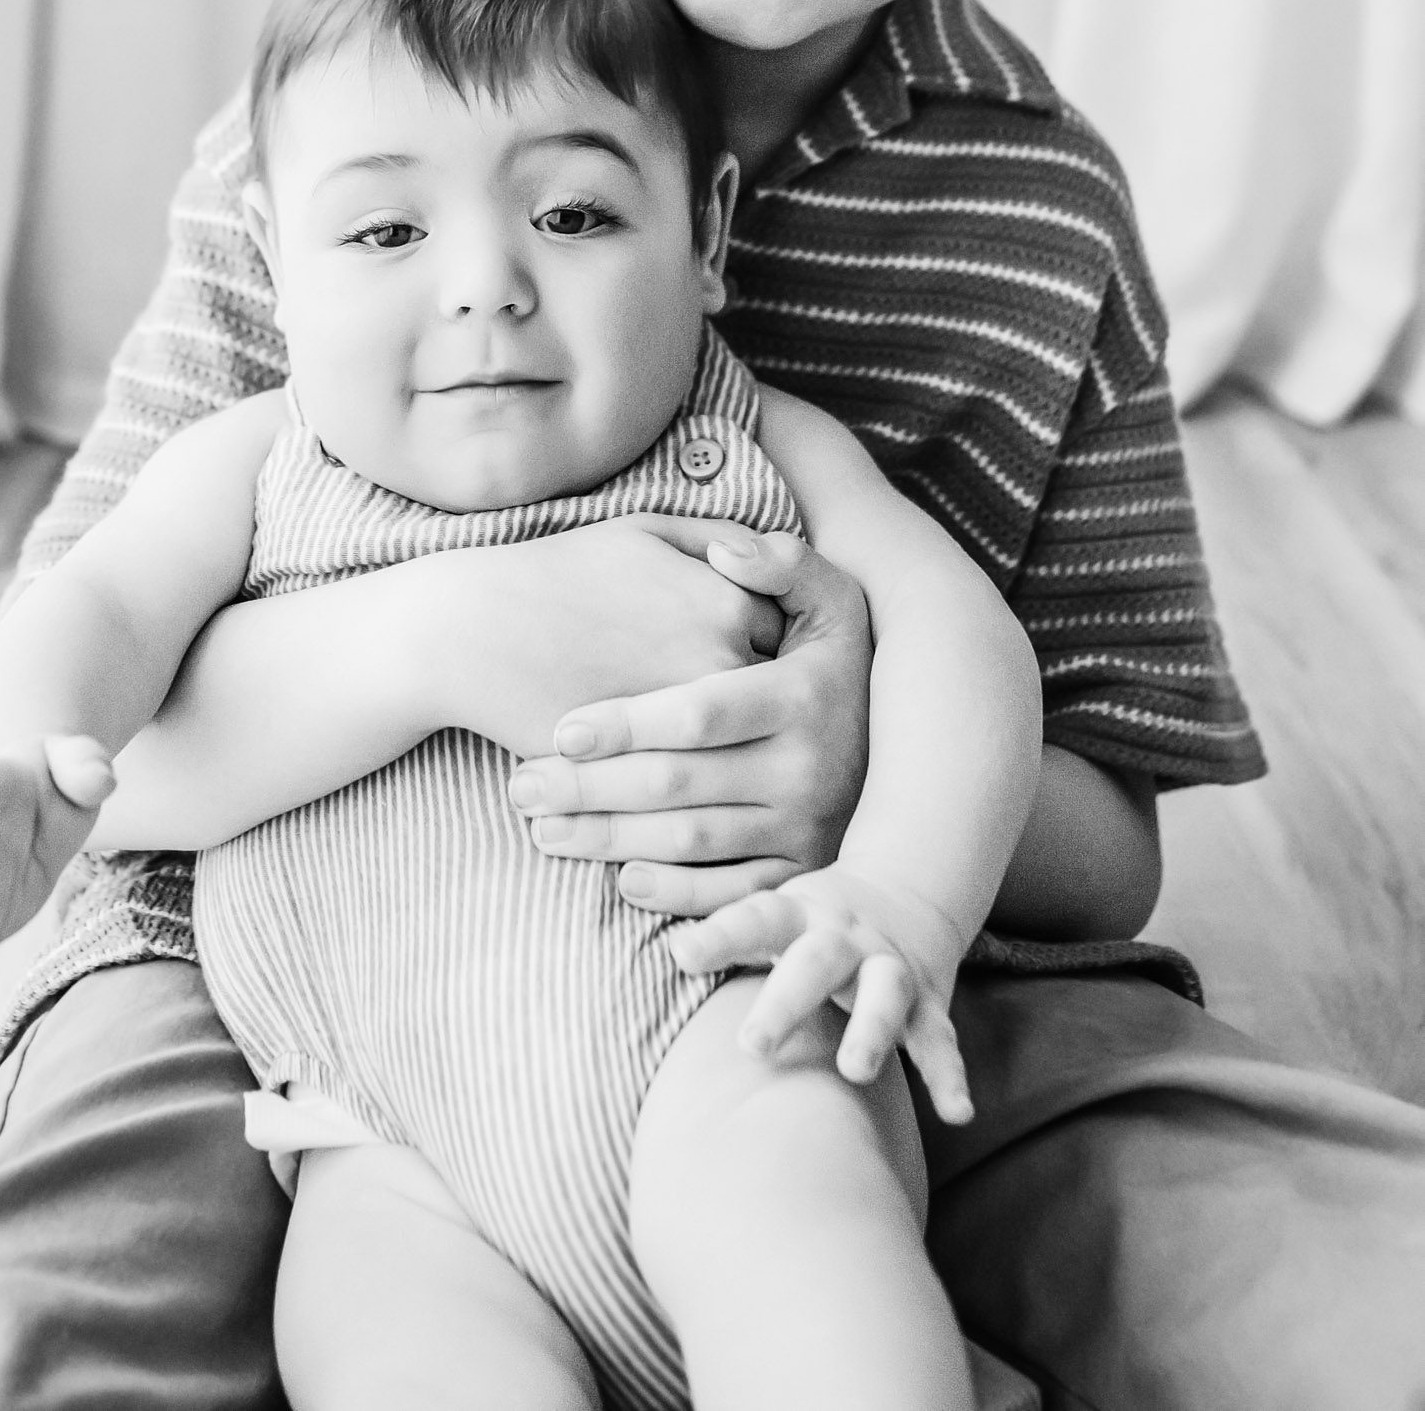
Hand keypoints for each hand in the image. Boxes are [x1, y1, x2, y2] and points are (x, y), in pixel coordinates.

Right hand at [460, 516, 786, 758]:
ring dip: (740, 747)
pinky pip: (699, 784)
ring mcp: (685, 727)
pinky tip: (682, 768)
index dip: (771, 644)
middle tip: (751, 705)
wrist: (474, 631)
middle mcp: (719, 665)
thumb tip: (766, 560)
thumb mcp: (643, 530)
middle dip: (767, 702)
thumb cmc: (558, 572)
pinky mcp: (646, 771)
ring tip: (723, 742)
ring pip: (742, 748)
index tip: (754, 650)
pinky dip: (699, 780)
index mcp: (726, 604)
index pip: (789, 637)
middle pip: (776, 697)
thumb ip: (717, 538)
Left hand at [507, 531, 868, 914]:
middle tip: (521, 787)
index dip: (626, 724)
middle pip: (679, 786)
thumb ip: (781, 563)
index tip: (560, 729)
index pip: (698, 714)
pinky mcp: (805, 870)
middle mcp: (809, 769)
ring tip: (540, 826)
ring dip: (607, 839)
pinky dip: (673, 893)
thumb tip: (726, 553)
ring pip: (689, 842)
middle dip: (590, 788)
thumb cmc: (840, 655)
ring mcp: (808, 827)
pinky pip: (730, 893)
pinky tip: (619, 878)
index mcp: (802, 695)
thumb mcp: (831, 596)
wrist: (926, 742)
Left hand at [670, 864, 972, 1122]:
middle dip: (787, 1002)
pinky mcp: (928, 1001)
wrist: (907, 890)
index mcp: (798, 915)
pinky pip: (940, 1039)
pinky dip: (949, 1075)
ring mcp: (889, 968)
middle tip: (752, 1045)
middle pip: (815, 961)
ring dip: (871, 1029)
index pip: (754, 919)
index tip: (682, 954)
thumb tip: (673, 952)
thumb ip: (729, 937)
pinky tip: (957, 1113)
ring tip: (856, 1071)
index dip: (719, 936)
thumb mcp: (775, 915)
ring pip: (885, 994)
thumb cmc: (813, 922)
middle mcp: (844, 938)